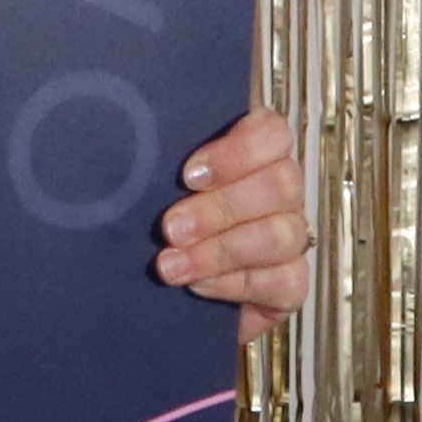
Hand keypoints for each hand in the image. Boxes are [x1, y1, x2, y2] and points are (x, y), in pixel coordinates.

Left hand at [164, 109, 311, 343]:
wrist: (153, 289)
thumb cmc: (148, 217)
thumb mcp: (148, 182)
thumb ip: (156, 160)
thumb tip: (131, 142)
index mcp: (252, 155)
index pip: (273, 133)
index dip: (238, 152)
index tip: (187, 176)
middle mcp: (280, 192)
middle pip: (282, 185)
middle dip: (220, 209)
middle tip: (170, 228)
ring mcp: (290, 236)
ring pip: (283, 235)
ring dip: (222, 250)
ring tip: (171, 264)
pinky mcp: (290, 282)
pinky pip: (286, 281)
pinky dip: (237, 283)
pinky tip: (198, 285)